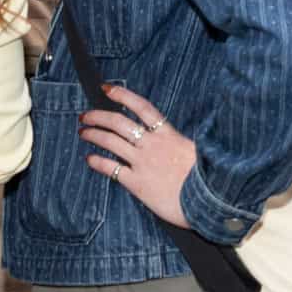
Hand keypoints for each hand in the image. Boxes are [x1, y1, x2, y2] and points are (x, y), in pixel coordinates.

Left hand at [81, 84, 195, 227]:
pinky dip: (97, 162)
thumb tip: (167, 139)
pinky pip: (111, 169)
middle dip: (98, 116)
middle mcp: (152, 145)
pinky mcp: (137, 183)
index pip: (141, 107)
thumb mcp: (195, 150)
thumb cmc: (207, 178)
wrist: (208, 202)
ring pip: (111, 141)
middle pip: (119, 122)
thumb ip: (178, 142)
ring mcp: (142, 163)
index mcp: (168, 134)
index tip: (107, 89)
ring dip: (94, 134)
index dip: (122, 95)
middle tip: (86, 115)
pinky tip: (89, 159)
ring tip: (83, 132)